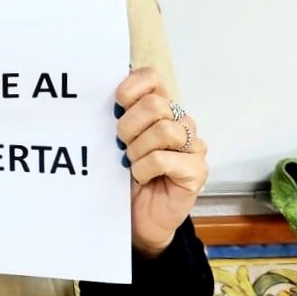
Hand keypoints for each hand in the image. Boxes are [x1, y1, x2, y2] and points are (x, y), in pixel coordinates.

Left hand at [116, 68, 208, 256]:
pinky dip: (144, 169)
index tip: (116, 106)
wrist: (138, 217)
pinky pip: (164, 159)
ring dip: (138, 150)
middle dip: (129, 127)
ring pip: (163, 130)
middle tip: (121, 146)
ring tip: (132, 163)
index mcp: (160, 108)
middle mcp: (181, 122)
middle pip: (155, 105)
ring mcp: (194, 146)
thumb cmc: (125, 176)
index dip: (130, 88)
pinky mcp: (198, 171)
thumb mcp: (115, 140)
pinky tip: (143, 177)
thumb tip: (98, 90)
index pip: (151, 78)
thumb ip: (116, 116)